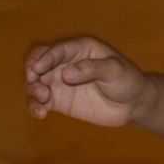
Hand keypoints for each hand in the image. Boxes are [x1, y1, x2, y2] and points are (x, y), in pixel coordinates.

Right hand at [24, 36, 153, 127]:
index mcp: (80, 49)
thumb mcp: (114, 70)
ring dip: (33, 89)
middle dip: (31, 70)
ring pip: (35, 82)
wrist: (133, 104)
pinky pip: (40, 102)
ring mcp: (60, 82)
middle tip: (35, 82)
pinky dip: (35, 107)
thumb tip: (65, 75)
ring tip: (44, 97)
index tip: (37, 70)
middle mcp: (66, 63)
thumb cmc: (127, 80)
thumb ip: (92, 69)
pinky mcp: (59, 101)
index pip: (56, 50)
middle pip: (38, 61)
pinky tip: (41, 114)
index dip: (44, 58)